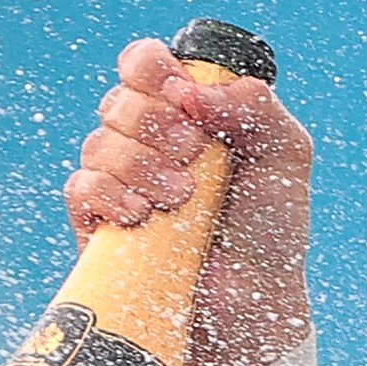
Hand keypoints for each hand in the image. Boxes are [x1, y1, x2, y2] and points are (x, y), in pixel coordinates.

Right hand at [63, 37, 316, 365]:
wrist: (254, 302)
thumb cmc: (270, 229)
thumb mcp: (285, 156)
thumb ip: (255, 105)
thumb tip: (193, 91)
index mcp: (184, 114)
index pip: (145, 64)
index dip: (152, 67)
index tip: (182, 95)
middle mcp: (146, 141)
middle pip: (119, 99)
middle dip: (156, 122)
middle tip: (193, 152)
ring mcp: (119, 182)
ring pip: (99, 143)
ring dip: (142, 164)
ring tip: (182, 197)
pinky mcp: (99, 224)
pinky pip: (81, 189)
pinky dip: (109, 194)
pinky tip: (141, 215)